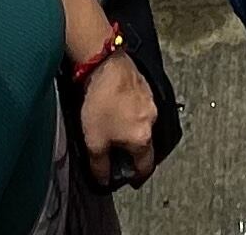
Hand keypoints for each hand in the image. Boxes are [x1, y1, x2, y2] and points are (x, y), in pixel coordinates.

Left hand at [76, 52, 162, 187]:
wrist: (105, 66)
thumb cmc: (101, 103)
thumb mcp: (94, 142)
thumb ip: (100, 166)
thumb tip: (103, 179)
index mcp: (142, 139)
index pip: (146, 166)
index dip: (138, 176)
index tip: (133, 180)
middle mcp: (151, 121)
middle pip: (145, 144)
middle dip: (133, 151)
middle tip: (119, 153)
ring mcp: (150, 103)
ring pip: (143, 124)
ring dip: (132, 130)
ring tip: (114, 127)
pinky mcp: (146, 87)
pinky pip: (141, 107)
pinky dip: (131, 113)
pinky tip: (117, 108)